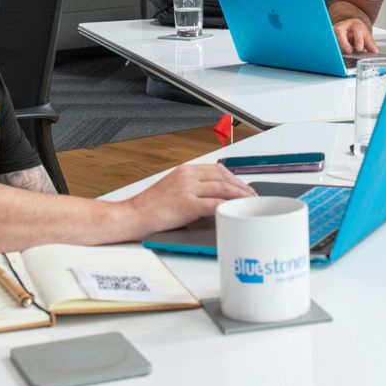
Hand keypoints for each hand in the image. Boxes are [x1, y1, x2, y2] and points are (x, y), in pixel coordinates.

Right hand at [127, 163, 255, 232]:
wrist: (132, 216)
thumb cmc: (150, 207)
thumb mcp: (172, 190)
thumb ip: (192, 189)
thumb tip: (213, 196)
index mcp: (185, 171)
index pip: (217, 169)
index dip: (235, 178)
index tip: (244, 186)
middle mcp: (187, 176)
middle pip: (223, 177)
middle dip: (242, 186)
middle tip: (252, 196)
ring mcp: (187, 189)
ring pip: (223, 188)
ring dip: (240, 196)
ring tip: (249, 203)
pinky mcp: (187, 204)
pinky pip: (214, 203)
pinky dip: (228, 206)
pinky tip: (235, 210)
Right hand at [333, 17, 377, 53]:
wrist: (351, 24)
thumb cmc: (358, 30)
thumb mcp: (366, 36)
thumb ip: (370, 44)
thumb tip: (374, 51)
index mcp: (355, 25)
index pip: (357, 31)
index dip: (358, 40)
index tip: (359, 48)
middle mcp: (344, 26)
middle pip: (340, 31)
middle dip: (343, 42)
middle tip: (348, 51)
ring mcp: (335, 30)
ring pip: (332, 36)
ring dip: (335, 45)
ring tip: (339, 53)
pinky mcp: (330, 35)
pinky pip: (329, 41)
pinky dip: (331, 47)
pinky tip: (334, 52)